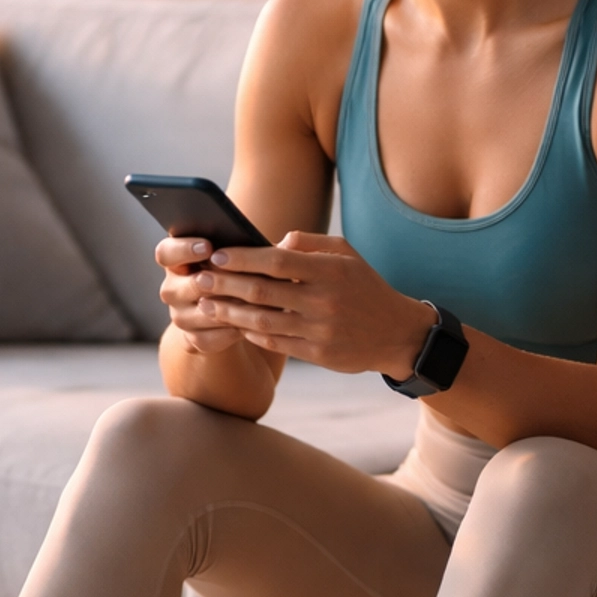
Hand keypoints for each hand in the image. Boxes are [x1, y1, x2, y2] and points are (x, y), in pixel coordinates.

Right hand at [156, 234, 246, 356]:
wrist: (238, 309)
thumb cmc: (242, 272)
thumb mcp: (244, 257)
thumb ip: (255, 248)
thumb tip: (287, 240)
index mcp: (177, 260)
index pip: (166, 252)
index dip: (184, 249)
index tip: (208, 247)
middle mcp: (172, 288)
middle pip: (179, 287)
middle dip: (212, 283)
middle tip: (237, 279)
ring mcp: (179, 316)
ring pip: (196, 315)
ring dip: (225, 310)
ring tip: (252, 304)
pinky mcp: (191, 340)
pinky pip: (205, 340)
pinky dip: (227, 334)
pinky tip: (247, 326)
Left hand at [188, 232, 435, 377]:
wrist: (396, 333)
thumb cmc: (365, 287)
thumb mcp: (346, 255)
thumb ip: (309, 243)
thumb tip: (273, 242)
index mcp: (330, 271)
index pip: (277, 261)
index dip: (243, 258)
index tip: (217, 255)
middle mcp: (324, 301)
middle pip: (263, 291)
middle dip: (226, 284)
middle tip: (200, 279)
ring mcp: (320, 330)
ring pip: (263, 320)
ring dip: (230, 312)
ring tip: (207, 304)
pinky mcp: (318, 354)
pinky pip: (275, 343)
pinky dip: (251, 333)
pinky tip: (233, 324)